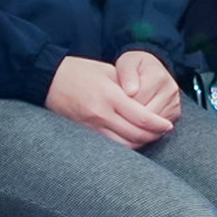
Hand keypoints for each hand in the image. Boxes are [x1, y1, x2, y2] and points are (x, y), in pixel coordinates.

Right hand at [46, 56, 174, 147]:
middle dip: (153, 135)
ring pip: (123, 145)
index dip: (158, 124)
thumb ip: (126, 85)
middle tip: (163, 132)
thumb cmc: (79, 70)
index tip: (168, 125)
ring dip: (139, 143)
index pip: (142, 117)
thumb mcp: (107, 71)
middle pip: (135, 135)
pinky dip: (123, 146)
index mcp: (110, 96)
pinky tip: (130, 140)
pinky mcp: (83, 133)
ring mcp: (91, 127)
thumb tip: (145, 98)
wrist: (48, 79)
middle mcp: (102, 114)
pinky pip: (109, 145)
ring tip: (149, 137)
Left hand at [115, 50, 181, 122]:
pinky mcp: (175, 113)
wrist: (150, 70)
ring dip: (138, 124)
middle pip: (146, 114)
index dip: (123, 103)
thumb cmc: (135, 67)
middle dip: (130, 115)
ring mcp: (174, 103)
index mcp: (158, 75)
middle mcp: (170, 89)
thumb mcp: (127, 62)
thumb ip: (126, 73)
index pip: (138, 99)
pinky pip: (158, 129)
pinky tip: (137, 121)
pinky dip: (146, 128)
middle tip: (119, 110)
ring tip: (127, 115)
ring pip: (153, 124)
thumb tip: (131, 91)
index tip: (116, 100)